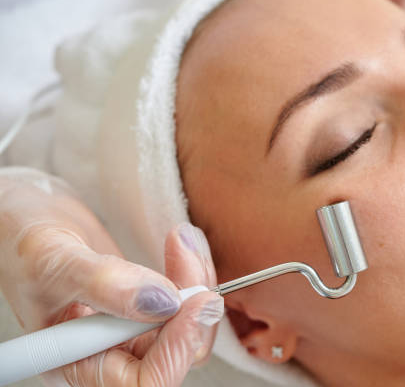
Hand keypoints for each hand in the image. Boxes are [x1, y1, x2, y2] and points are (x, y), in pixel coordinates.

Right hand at [0, 168, 222, 385]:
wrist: (28, 218)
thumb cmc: (22, 244)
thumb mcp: (55, 262)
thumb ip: (104, 283)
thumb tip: (162, 301)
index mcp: (78, 363)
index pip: (143, 382)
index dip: (176, 348)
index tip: (194, 299)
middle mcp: (109, 354)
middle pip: (178, 355)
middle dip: (193, 306)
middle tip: (188, 254)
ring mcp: (130, 330)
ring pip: (188, 326)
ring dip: (197, 282)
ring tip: (182, 239)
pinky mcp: (146, 306)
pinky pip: (185, 302)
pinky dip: (193, 272)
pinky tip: (181, 243)